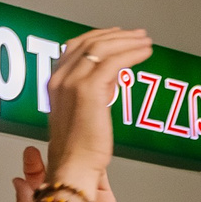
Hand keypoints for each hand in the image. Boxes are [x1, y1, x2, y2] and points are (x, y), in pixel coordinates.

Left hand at [14, 145, 125, 201]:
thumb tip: (17, 182)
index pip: (40, 178)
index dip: (34, 164)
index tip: (30, 152)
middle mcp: (67, 198)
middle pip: (59, 168)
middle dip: (52, 152)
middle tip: (49, 140)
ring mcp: (87, 196)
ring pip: (80, 168)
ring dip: (75, 153)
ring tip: (67, 140)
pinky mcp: (105, 198)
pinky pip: (100, 176)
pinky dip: (95, 163)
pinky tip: (89, 152)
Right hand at [40, 27, 149, 191]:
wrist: (73, 166)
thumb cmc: (78, 149)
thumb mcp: (81, 112)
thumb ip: (92, 92)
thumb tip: (110, 79)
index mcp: (55, 82)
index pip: (76, 46)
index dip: (99, 36)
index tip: (118, 35)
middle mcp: (61, 78)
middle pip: (89, 42)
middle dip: (117, 36)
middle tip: (137, 35)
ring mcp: (73, 82)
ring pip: (102, 48)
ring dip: (127, 41)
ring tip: (145, 42)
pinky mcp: (89, 89)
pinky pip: (114, 61)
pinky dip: (132, 53)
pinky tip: (144, 53)